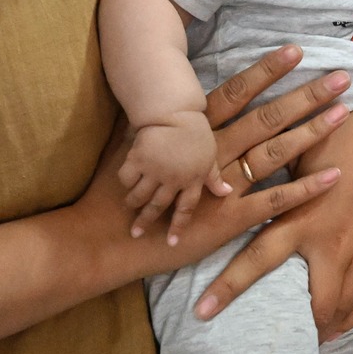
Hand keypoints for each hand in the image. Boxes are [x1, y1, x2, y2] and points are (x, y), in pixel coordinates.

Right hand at [70, 46, 351, 285]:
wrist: (110, 233)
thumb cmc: (121, 186)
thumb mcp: (139, 141)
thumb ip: (163, 119)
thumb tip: (169, 87)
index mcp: (194, 130)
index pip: (238, 92)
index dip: (267, 70)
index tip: (296, 49)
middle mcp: (214, 151)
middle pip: (267, 116)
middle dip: (305, 95)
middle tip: (341, 75)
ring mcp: (223, 184)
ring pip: (276, 151)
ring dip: (312, 131)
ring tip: (345, 112)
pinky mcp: (229, 217)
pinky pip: (275, 199)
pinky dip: (306, 188)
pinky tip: (335, 176)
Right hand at [117, 110, 226, 244]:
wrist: (175, 110)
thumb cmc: (195, 131)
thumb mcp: (210, 155)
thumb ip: (214, 177)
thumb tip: (227, 193)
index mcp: (193, 180)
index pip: (185, 209)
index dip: (178, 226)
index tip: (171, 243)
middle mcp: (174, 179)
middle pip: (158, 206)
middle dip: (146, 222)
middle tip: (135, 234)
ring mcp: (155, 170)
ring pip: (140, 195)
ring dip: (133, 203)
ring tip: (128, 207)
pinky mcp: (138, 159)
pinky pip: (127, 178)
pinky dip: (125, 182)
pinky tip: (125, 182)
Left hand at [198, 34, 352, 332]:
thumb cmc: (345, 130)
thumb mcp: (300, 155)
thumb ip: (274, 183)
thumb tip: (240, 189)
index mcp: (302, 218)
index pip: (255, 263)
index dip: (227, 290)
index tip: (201, 314)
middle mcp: (332, 243)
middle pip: (313, 304)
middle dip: (294, 328)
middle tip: (273, 341)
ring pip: (345, 307)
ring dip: (327, 327)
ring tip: (311, 340)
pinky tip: (343, 323)